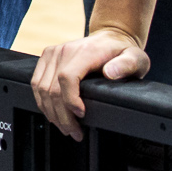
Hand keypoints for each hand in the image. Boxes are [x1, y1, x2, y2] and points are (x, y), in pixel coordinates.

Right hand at [31, 28, 149, 139]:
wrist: (110, 38)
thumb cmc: (122, 51)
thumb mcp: (135, 58)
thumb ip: (127, 64)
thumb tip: (110, 73)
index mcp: (85, 51)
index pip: (67, 78)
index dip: (70, 100)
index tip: (81, 115)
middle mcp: (64, 50)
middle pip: (52, 87)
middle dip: (62, 115)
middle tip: (74, 132)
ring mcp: (53, 53)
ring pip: (41, 88)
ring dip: (51, 112)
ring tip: (65, 127)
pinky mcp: (46, 57)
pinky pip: (36, 83)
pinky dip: (42, 101)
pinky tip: (53, 113)